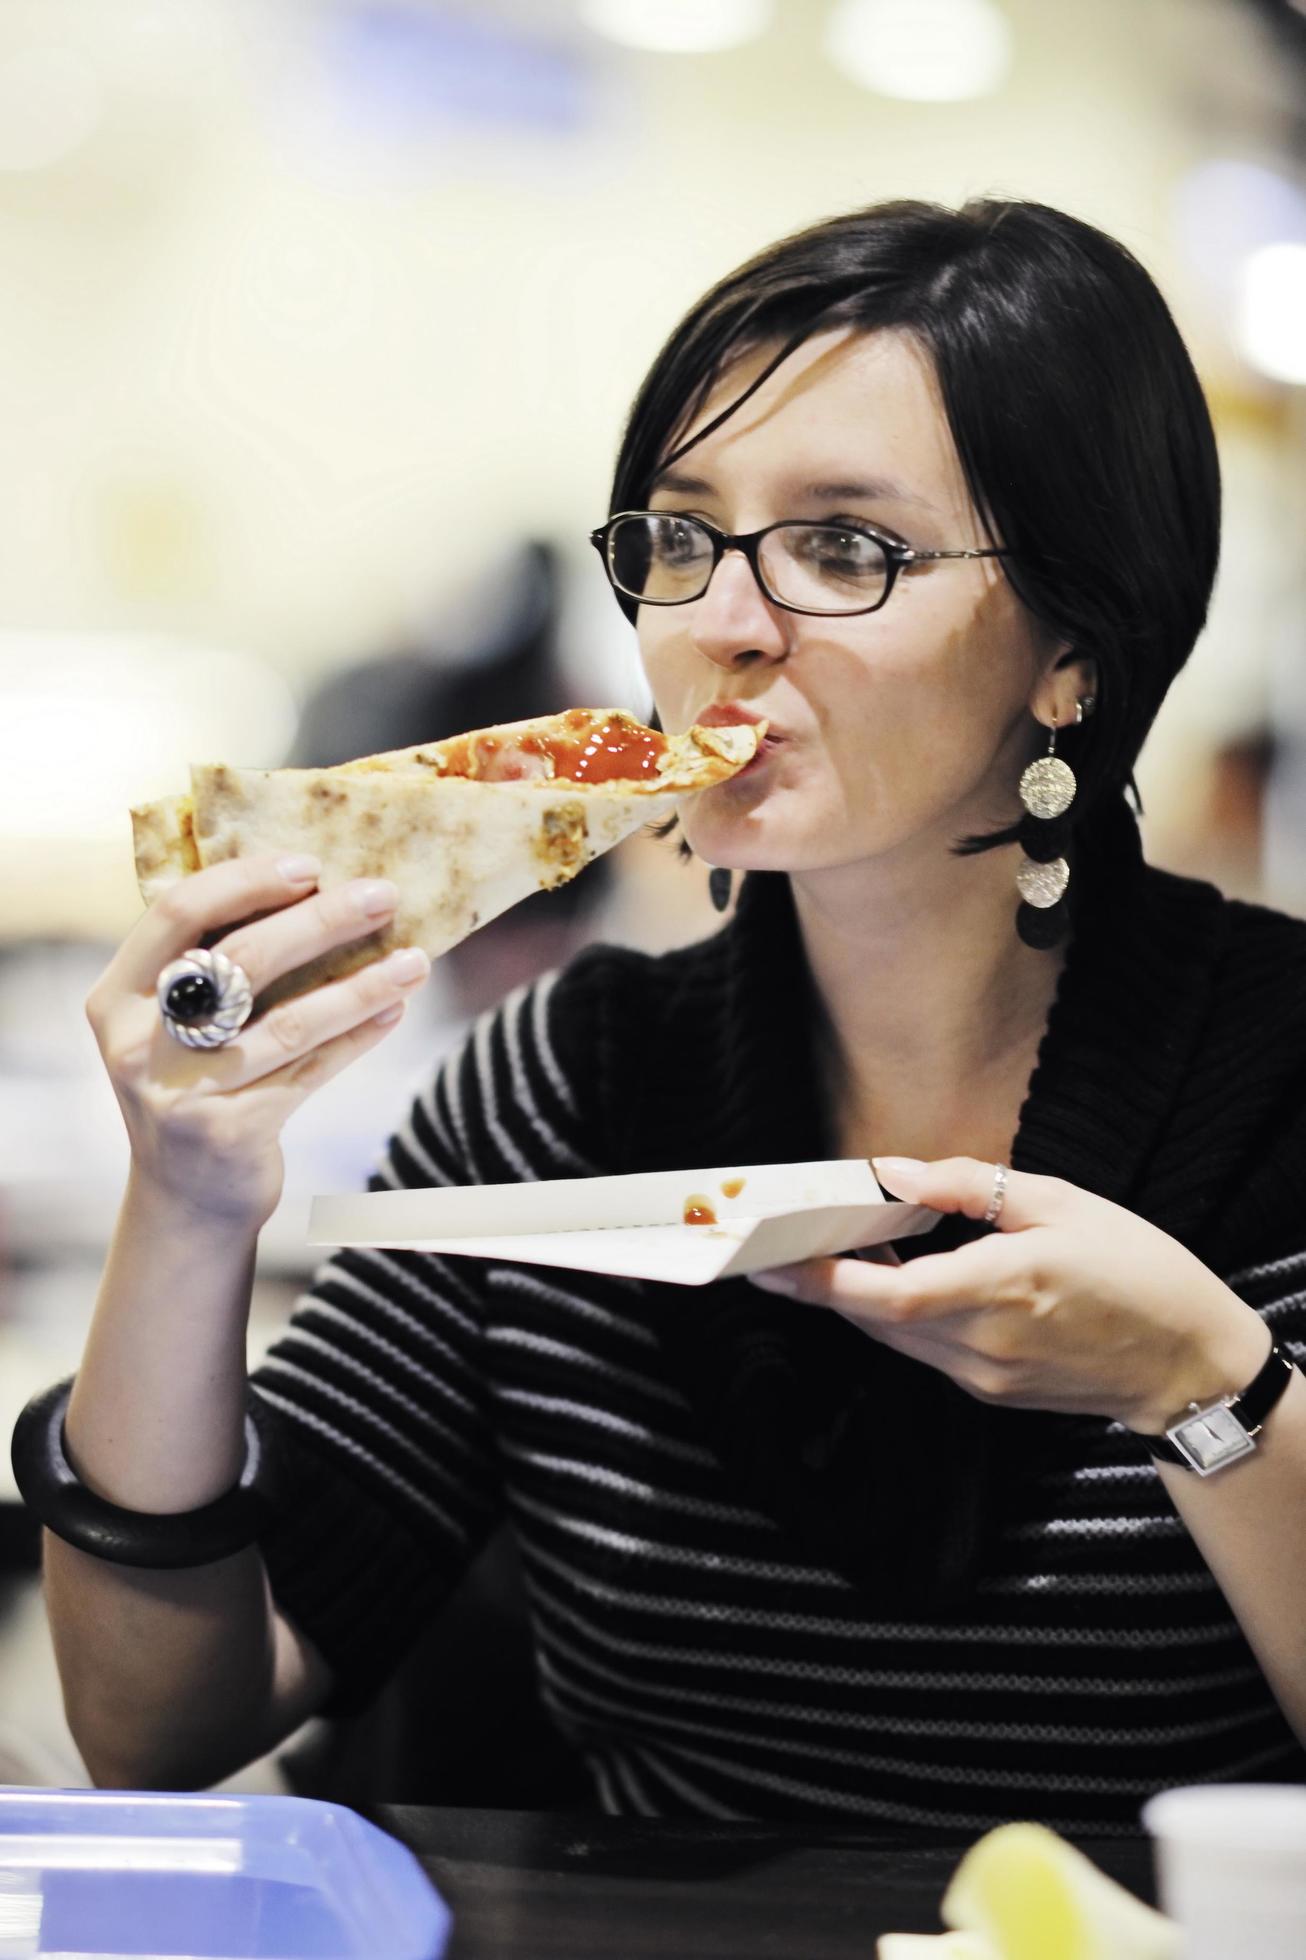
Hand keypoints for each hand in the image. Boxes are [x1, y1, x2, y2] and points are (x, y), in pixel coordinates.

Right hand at [87, 853, 429, 1227]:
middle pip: (242, 961)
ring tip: (415, 960)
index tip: (310, 864)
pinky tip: (395, 1009)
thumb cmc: (195, 1085)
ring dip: (361, 985)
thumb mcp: (173, 1026)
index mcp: (119, 998)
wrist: (186, 1199)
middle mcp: (140, 1044)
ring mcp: (183, 1093)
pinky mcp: (231, 1132)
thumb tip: (311, 887)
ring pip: (289, 1021)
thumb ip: (211, 965)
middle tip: (383, 895)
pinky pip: (310, 1070)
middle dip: (321, 920)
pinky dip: (357, 1036)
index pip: (178, 914)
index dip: (246, 881)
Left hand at [749, 1156, 1270, 1432]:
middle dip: (822, 1283)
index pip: (892, 1295)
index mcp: (1004, 1289)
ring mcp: (985, 1376)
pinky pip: (922, 1350)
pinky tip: (895, 1276)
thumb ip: (970, 1187)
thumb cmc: (1136, 1270)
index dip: (824, 1282)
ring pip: (893, 1337)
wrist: (1187, 1363)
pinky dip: (897, 1314)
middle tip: (781, 1240)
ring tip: (835, 1248)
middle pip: (876, 1318)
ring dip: (858, 1297)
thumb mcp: (1061, 1203)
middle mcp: (985, 1344)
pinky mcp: (989, 1392)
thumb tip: (895, 1172)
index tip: (771, 1261)